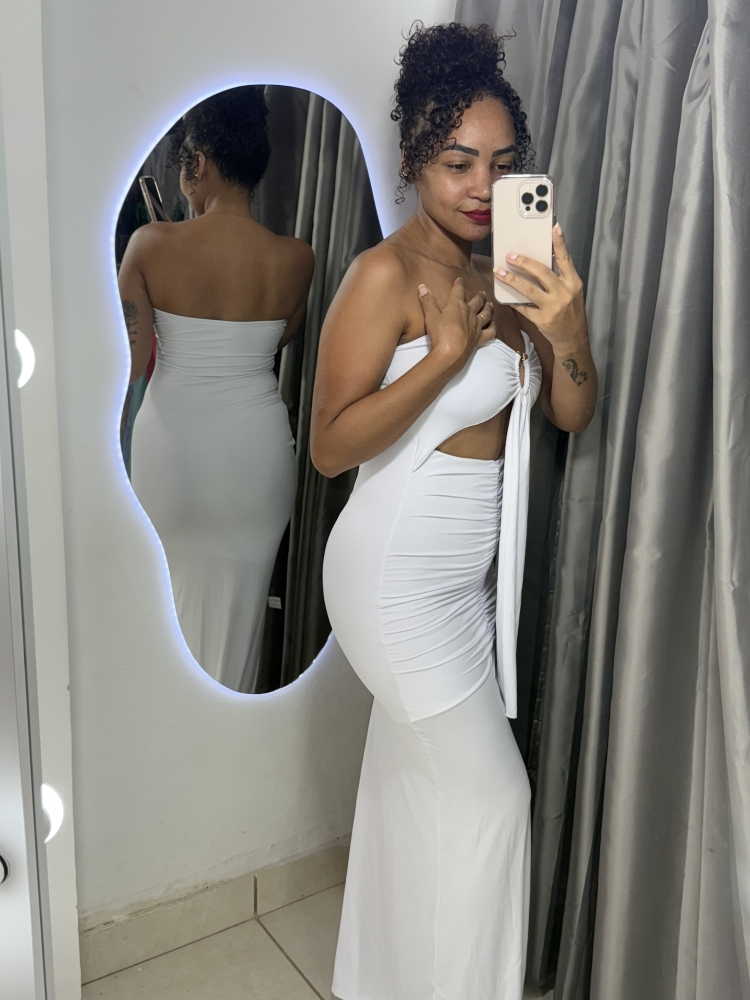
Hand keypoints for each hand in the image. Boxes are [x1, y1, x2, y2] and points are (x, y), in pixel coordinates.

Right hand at [417, 277, 495, 374]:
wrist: (450, 353)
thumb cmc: (439, 333)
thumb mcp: (430, 315)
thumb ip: (428, 301)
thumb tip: (422, 287)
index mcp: (457, 305)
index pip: (459, 291)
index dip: (459, 284)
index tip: (460, 279)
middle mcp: (469, 313)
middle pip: (477, 302)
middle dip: (479, 296)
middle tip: (482, 292)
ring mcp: (476, 326)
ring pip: (486, 314)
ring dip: (488, 308)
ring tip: (490, 304)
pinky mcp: (479, 338)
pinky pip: (490, 331)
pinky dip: (493, 327)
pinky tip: (494, 324)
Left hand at [494, 223, 586, 352]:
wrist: (573, 339)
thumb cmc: (570, 312)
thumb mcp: (572, 292)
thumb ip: (559, 278)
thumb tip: (539, 261)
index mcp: (573, 282)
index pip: (565, 259)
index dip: (560, 243)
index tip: (554, 227)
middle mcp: (564, 293)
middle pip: (542, 272)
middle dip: (524, 262)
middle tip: (510, 255)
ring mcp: (553, 307)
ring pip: (529, 289)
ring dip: (512, 280)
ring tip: (499, 272)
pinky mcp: (543, 320)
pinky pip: (524, 308)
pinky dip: (514, 301)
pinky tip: (504, 295)